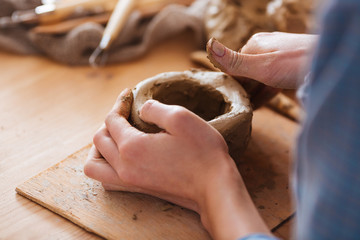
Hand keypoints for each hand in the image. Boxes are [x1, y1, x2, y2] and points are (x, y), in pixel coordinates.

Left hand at [84, 89, 270, 239]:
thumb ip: (155, 109)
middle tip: (126, 112)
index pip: (112, 120)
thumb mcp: (181, 118)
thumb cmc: (202, 152)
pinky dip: (106, 165)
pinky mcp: (138, 189)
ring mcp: (129, 181)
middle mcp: (124, 167)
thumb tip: (142, 109)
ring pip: (95, 165)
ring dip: (100, 147)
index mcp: (132, 147)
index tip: (130, 94)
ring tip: (116, 135)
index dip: (119, 104)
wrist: (214, 188)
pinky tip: (121, 156)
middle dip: (109, 121)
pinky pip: (106, 179)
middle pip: (99, 140)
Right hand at [207, 32, 317, 105]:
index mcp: (254, 45)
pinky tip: (258, 107)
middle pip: (245, 74)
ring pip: (257, 80)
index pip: (233, 67)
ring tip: (244, 112)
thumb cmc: (296, 64)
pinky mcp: (286, 70)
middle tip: (235, 110)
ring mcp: (276, 60)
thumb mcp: (262, 66)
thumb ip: (235, 61)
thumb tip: (210, 45)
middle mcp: (264, 50)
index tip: (226, 102)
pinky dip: (263, 95)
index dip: (230, 85)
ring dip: (252, 95)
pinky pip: (269, 84)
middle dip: (241, 92)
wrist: (329, 65)